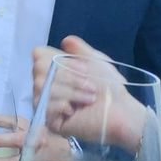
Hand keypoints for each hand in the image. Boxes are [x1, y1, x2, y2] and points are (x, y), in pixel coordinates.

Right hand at [32, 36, 144, 151]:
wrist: (121, 112)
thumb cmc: (110, 87)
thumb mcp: (96, 61)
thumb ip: (79, 48)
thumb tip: (65, 40)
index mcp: (55, 68)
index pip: (38, 54)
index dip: (60, 59)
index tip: (83, 68)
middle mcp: (46, 83)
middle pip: (38, 69)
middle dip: (68, 77)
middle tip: (90, 86)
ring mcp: (46, 101)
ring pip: (41, 86)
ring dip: (70, 91)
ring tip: (89, 99)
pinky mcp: (48, 119)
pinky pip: (43, 105)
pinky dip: (61, 104)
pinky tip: (73, 110)